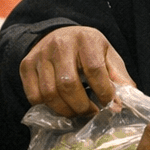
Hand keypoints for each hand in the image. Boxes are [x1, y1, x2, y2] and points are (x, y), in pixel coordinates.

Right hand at [19, 25, 134, 116]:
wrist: (60, 35)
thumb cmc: (89, 50)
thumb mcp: (108, 56)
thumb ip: (119, 78)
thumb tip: (123, 105)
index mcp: (86, 39)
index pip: (94, 69)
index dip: (103, 92)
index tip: (110, 105)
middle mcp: (60, 44)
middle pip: (68, 84)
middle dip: (82, 106)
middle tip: (91, 113)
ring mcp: (40, 55)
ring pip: (49, 93)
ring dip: (66, 110)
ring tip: (77, 112)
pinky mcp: (26, 65)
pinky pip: (34, 96)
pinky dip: (48, 107)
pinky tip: (60, 105)